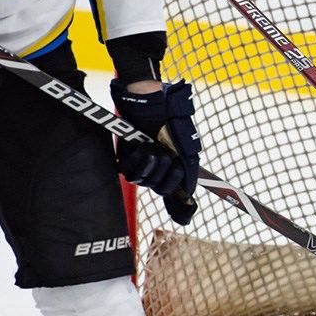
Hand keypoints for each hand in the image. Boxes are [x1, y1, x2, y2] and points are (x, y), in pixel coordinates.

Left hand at [110, 80, 202, 224]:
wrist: (149, 100)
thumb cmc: (170, 117)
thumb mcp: (187, 144)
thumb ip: (189, 169)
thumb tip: (189, 193)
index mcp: (174, 165)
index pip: (175, 193)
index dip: (179, 207)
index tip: (184, 215)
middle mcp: (158, 167)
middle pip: (162, 189)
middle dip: (166, 176)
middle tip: (167, 157)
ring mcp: (142, 162)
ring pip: (146, 182)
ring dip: (151, 167)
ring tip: (154, 149)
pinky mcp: (126, 156)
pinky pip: (130, 172)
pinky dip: (137, 162)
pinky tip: (141, 148)